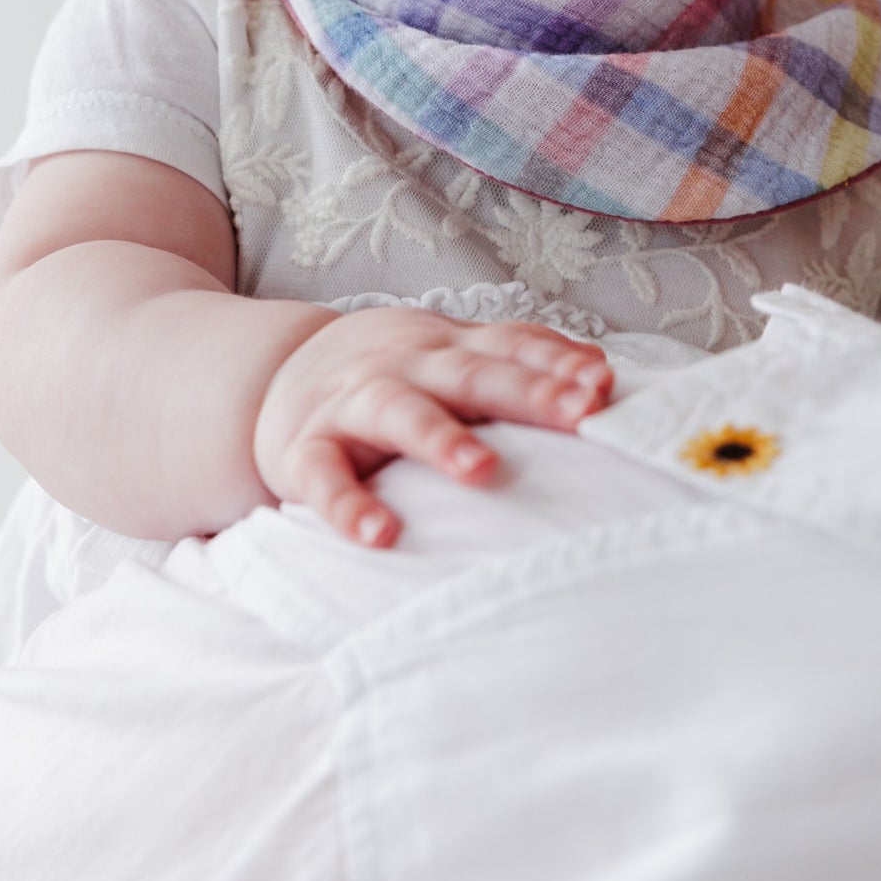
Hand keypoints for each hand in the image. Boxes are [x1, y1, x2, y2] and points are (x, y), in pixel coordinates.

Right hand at [253, 306, 613, 546]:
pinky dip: (348, 505)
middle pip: (468, 375)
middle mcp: (403, 365)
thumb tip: (603, 373)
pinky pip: (324, 478)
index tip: (604, 387)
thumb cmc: (392, 374)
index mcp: (446, 345)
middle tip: (579, 414)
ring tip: (482, 469)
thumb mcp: (449, 353)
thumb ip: (519, 359)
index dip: (557, 365)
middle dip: (526, 392)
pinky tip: (380, 535)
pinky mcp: (304, 450)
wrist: (276, 373)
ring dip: (440, 438)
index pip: (509, 346)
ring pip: (397, 412)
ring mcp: (351, 405)